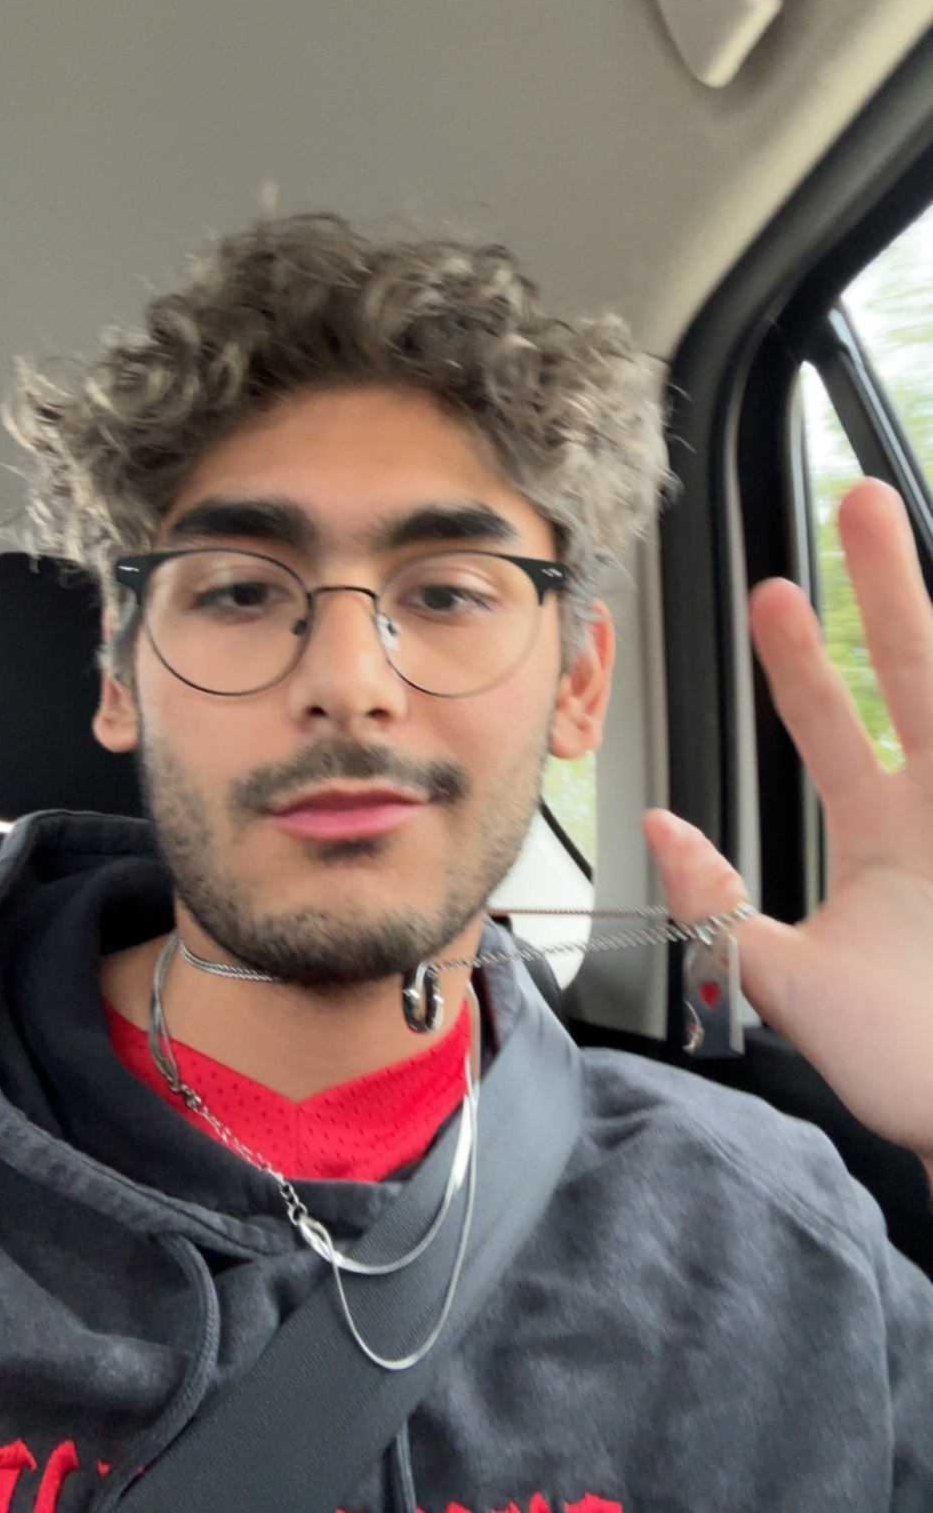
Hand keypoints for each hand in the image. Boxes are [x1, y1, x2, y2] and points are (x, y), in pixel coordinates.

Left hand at [644, 478, 932, 1186]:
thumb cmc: (904, 1065)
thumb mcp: (790, 983)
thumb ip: (723, 908)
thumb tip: (658, 828)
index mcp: (884, 835)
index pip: (830, 722)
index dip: (798, 661)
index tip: (770, 595)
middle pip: (918, 672)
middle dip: (892, 586)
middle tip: (860, 500)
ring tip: (903, 519)